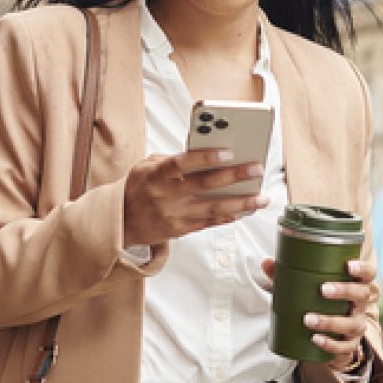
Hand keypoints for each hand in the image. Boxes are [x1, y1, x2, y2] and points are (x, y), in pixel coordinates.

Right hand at [123, 149, 267, 248]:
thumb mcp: (145, 166)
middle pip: (205, 186)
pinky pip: (210, 223)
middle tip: (256, 170)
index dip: (205, 158)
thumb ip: (172, 159)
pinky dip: (229, 217)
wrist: (121, 222)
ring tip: (262, 198)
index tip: (228, 151)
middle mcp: (167, 197)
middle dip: (235, 177)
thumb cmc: (137, 188)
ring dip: (241, 203)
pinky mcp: (182, 230)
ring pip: (213, 209)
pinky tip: (245, 211)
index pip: (182, 164)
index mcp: (156, 176)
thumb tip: (204, 153)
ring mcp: (176, 216)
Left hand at [259, 257, 378, 372]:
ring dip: (331, 321)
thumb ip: (287, 274)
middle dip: (344, 291)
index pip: (368, 273)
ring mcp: (357, 325)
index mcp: (355, 284)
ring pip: (353, 323)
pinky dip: (330, 344)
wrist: (325, 331)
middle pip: (362, 295)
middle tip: (323, 290)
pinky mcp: (349, 344)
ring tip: (308, 319)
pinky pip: (345, 347)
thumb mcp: (304, 285)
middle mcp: (360, 304)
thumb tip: (266, 263)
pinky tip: (315, 340)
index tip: (347, 265)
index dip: (362, 269)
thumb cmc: (317, 300)